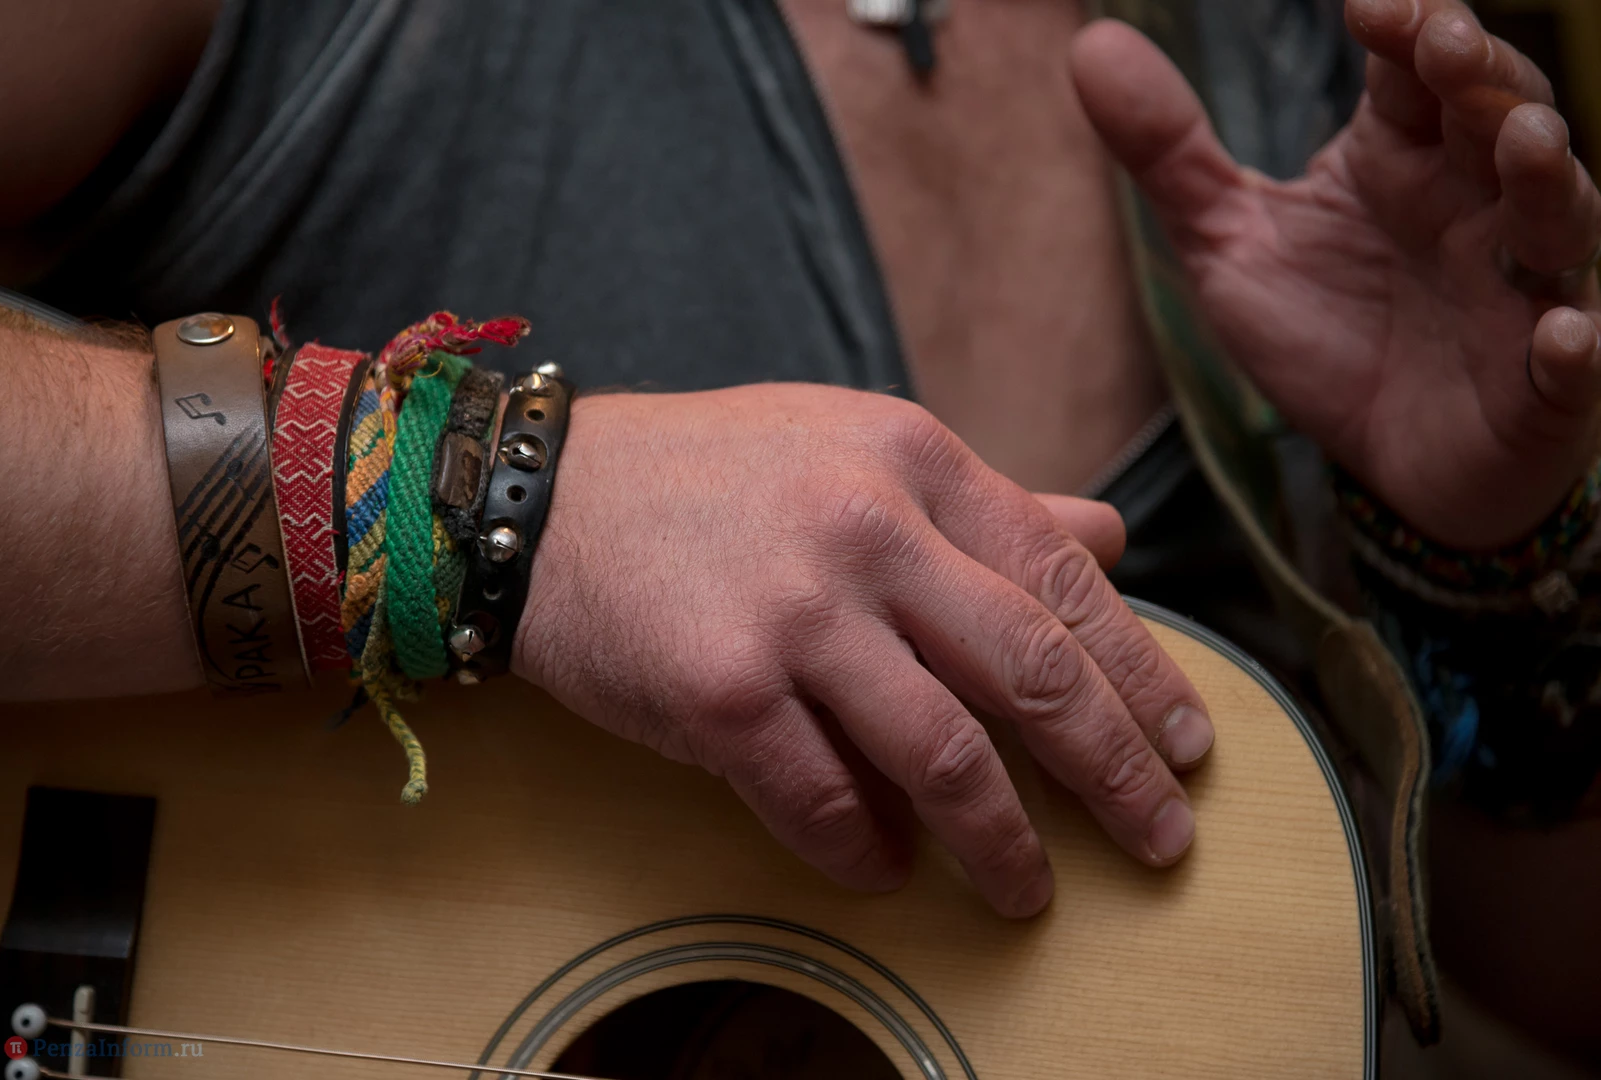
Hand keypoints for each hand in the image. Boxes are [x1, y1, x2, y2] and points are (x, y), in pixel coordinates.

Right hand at [515, 386, 1212, 916]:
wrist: (539, 499)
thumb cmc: (708, 477)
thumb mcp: (854, 447)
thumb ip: (986, 501)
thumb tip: (1108, 543)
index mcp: (915, 462)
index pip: (1067, 583)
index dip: (1144, 676)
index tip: (1189, 744)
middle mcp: (866, 530)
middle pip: (1032, 675)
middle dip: (1116, 774)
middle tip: (1162, 840)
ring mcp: (793, 613)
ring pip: (944, 755)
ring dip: (1002, 843)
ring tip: (1030, 892)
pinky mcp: (720, 693)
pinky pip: (825, 801)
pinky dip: (868, 853)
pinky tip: (890, 871)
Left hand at [1072, 0, 1600, 549]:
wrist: (1385, 462)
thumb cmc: (1326, 332)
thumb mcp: (1230, 242)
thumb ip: (1169, 153)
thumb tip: (1091, 46)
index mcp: (1403, 158)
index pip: (1416, 73)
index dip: (1405, 31)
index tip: (1367, 5)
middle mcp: (1475, 205)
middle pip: (1500, 118)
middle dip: (1482, 77)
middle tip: (1442, 40)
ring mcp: (1522, 289)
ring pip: (1557, 218)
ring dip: (1548, 181)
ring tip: (1524, 144)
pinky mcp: (1545, 383)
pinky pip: (1573, 359)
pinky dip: (1574, 346)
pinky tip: (1562, 335)